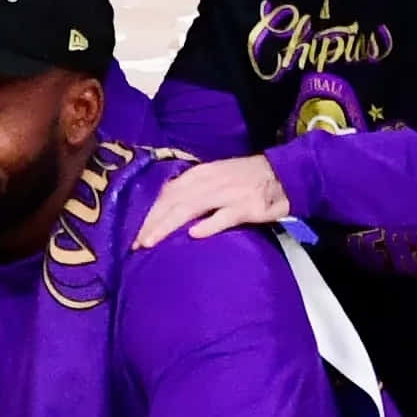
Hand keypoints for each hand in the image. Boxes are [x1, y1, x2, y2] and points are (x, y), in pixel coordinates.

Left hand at [136, 152, 293, 248]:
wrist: (284, 174)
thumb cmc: (245, 178)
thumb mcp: (214, 176)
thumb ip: (191, 189)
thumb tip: (165, 206)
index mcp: (198, 174)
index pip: (166, 194)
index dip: (148, 212)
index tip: (132, 231)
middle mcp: (207, 182)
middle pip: (172, 202)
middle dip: (151, 222)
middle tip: (135, 242)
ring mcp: (226, 194)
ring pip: (189, 209)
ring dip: (167, 226)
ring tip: (150, 241)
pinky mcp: (246, 208)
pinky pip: (223, 217)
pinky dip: (208, 225)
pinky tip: (193, 235)